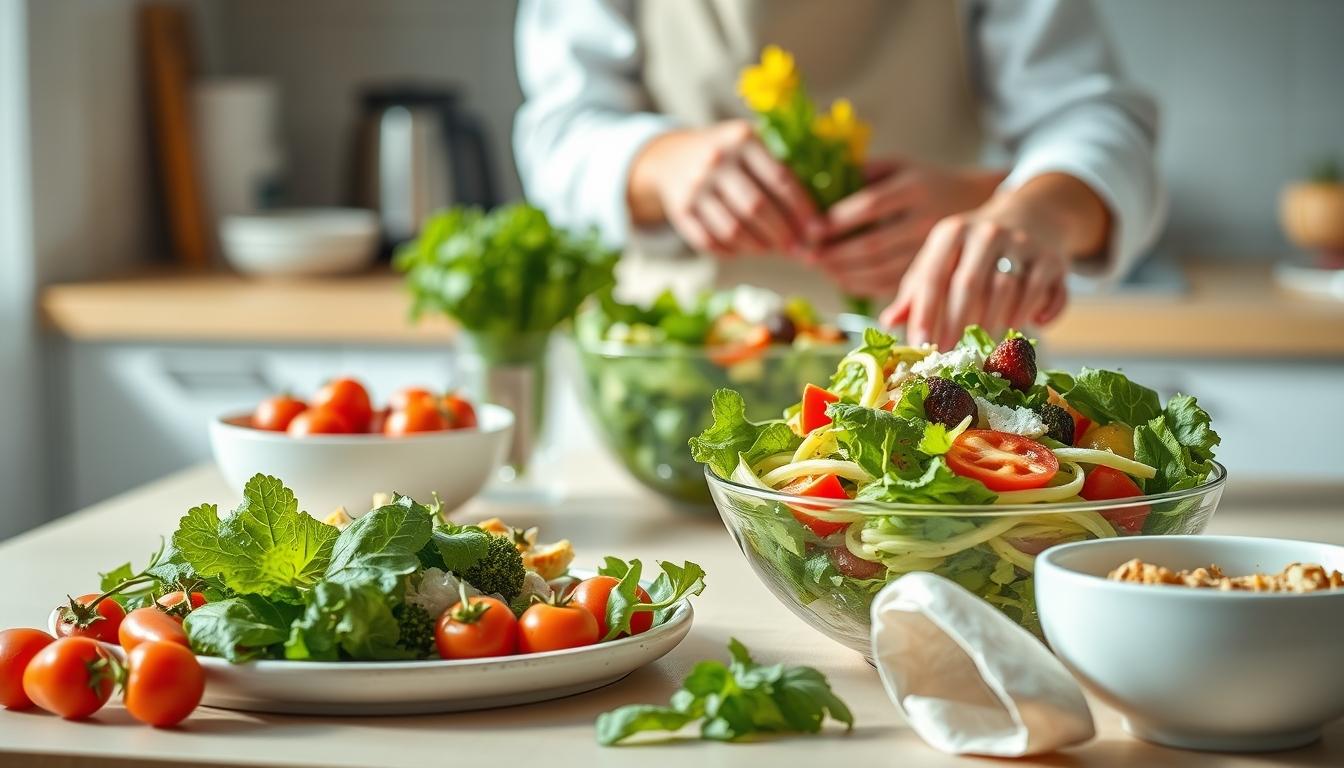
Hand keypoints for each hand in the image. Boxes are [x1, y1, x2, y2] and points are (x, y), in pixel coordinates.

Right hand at [627, 120, 823, 257]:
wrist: (669, 157)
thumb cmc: (727, 154)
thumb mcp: (750, 142)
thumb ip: (780, 163)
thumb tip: (817, 211)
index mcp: (742, 139)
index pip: (780, 179)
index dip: (802, 209)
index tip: (818, 230)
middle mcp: (716, 160)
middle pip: (757, 208)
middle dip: (782, 234)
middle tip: (798, 249)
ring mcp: (695, 186)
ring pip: (733, 230)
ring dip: (759, 247)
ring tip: (773, 250)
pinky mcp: (680, 211)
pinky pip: (710, 242)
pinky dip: (731, 251)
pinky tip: (745, 250)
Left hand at [811, 160, 1001, 297]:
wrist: (983, 205)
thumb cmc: (929, 185)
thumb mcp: (902, 168)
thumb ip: (865, 173)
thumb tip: (821, 185)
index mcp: (915, 188)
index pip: (870, 205)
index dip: (837, 220)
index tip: (810, 230)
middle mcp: (925, 219)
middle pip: (872, 244)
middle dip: (834, 254)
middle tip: (806, 256)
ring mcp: (933, 250)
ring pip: (882, 270)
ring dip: (844, 273)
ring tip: (821, 268)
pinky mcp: (935, 273)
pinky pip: (893, 285)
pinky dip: (862, 286)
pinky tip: (843, 279)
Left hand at [879, 173, 1112, 348]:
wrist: (1034, 214)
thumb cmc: (975, 248)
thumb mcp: (943, 256)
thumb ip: (917, 289)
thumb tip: (888, 322)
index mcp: (953, 232)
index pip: (934, 276)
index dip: (925, 312)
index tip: (919, 344)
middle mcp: (987, 232)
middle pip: (969, 284)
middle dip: (955, 323)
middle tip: (947, 354)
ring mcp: (1023, 243)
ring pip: (1007, 290)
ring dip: (993, 323)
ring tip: (982, 346)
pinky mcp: (1053, 257)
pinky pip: (1041, 293)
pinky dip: (1031, 314)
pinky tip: (1020, 328)